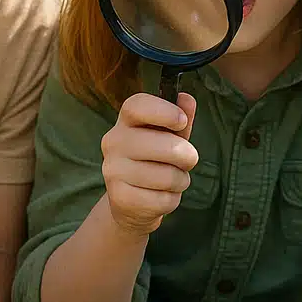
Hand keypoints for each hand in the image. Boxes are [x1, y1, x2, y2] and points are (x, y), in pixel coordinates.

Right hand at [101, 92, 197, 233]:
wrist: (131, 202)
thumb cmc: (154, 161)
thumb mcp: (169, 136)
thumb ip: (179, 117)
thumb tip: (186, 99)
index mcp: (125, 122)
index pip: (137, 106)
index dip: (164, 110)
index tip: (182, 121)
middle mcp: (113, 142)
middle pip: (166, 146)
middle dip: (188, 156)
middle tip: (186, 160)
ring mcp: (113, 171)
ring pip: (169, 176)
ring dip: (180, 180)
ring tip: (171, 180)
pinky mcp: (120, 198)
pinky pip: (164, 199)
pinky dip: (171, 200)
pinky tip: (159, 196)